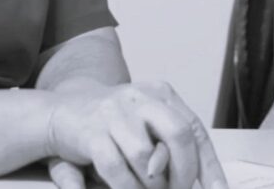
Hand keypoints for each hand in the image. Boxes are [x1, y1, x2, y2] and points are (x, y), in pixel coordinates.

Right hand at [45, 80, 226, 188]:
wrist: (64, 112)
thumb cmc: (114, 125)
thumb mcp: (146, 126)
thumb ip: (170, 145)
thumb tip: (201, 180)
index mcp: (160, 93)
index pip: (194, 128)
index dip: (209, 163)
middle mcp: (141, 97)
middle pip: (178, 135)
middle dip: (183, 173)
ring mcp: (115, 112)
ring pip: (147, 158)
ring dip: (151, 186)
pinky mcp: (92, 132)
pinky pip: (117, 169)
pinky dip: (126, 188)